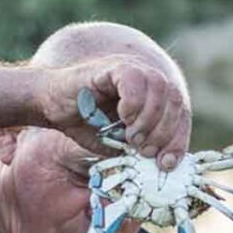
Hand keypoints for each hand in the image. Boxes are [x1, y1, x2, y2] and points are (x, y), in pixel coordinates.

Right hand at [32, 54, 190, 169]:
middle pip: (175, 100)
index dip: (178, 140)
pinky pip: (134, 78)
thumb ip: (140, 150)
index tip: (166, 163)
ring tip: (132, 137)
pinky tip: (123, 117)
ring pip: (159, 86)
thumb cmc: (85, 124)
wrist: (51, 106)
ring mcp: (131, 68)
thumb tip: (162, 166)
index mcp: (154, 97)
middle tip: (145, 151)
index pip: (181, 114)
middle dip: (165, 132)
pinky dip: (134, 102)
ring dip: (149, 118)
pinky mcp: (113, 66)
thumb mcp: (119, 144)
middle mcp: (147, 78)